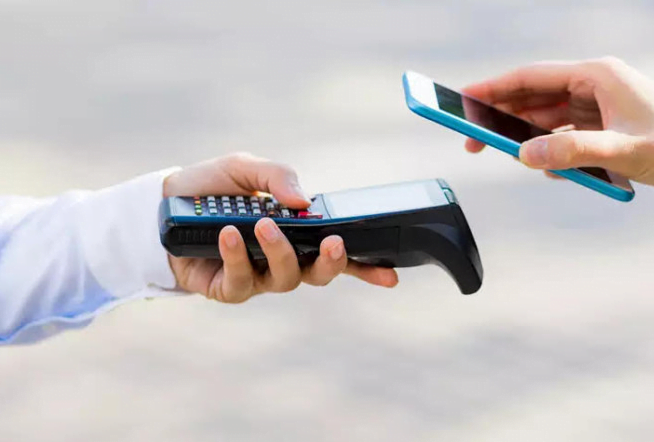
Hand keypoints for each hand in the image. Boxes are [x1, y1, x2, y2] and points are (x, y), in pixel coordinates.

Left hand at [163, 153, 397, 302]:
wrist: (162, 205)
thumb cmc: (212, 187)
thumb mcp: (247, 169)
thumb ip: (277, 177)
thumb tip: (303, 200)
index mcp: (296, 233)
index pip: (336, 251)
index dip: (366, 266)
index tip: (392, 273)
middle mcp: (282, 258)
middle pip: (318, 274)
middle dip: (330, 261)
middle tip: (331, 242)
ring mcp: (257, 276)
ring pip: (284, 278)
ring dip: (280, 252)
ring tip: (264, 225)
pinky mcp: (228, 288)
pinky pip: (241, 280)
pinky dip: (237, 255)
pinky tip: (229, 233)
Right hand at [463, 57, 653, 206]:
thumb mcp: (624, 152)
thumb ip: (572, 152)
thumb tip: (523, 156)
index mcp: (597, 76)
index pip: (531, 77)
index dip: (493, 89)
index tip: (462, 101)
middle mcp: (595, 86)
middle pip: (534, 97)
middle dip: (502, 118)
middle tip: (474, 140)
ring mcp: (601, 108)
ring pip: (548, 119)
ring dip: (528, 138)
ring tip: (510, 156)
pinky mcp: (607, 128)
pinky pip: (566, 138)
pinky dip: (554, 153)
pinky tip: (555, 170)